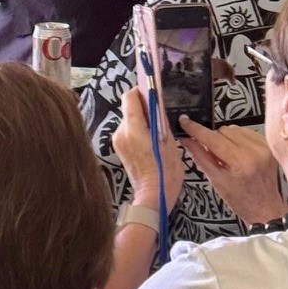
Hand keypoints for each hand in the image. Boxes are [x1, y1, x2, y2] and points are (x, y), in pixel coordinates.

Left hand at [113, 86, 183, 208]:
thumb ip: (160, 121)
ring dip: (141, 120)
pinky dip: (137, 131)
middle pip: (128, 108)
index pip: (129, 97)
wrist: (153, 196)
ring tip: (156, 132)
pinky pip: (128, 131)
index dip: (140, 92)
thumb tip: (157, 105)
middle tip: (159, 115)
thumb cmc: (165, 171)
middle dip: (143, 108)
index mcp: (133, 128)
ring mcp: (118, 141)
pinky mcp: (119, 148)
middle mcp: (121, 132)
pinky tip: (150, 141)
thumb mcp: (169, 142)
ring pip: (128, 120)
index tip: (152, 94)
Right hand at [178, 120, 286, 225]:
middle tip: (214, 156)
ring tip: (228, 156)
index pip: (213, 139)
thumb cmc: (239, 200)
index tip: (184, 121)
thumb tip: (185, 139)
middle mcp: (255, 150)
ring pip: (234, 129)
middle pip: (223, 130)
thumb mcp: (216, 180)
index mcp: (241, 162)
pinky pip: (246, 132)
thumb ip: (200, 156)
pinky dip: (237, 139)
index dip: (196, 129)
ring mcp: (264, 146)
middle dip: (213, 139)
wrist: (265, 208)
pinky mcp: (268, 144)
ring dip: (225, 138)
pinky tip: (238, 153)